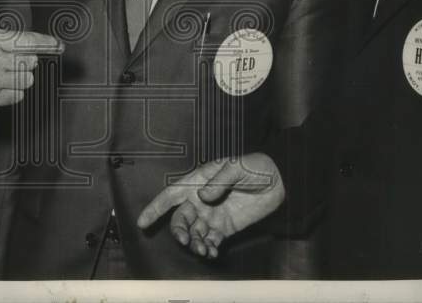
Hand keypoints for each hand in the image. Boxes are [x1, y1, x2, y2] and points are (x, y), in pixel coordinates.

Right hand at [0, 27, 61, 112]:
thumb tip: (29, 46)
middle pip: (30, 61)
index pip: (25, 40)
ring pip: (26, 79)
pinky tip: (0, 85)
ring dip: (22, 75)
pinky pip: (17, 96)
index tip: (59, 45)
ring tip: (5, 72)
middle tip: (14, 60)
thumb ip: (0, 40)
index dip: (45, 42)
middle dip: (28, 60)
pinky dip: (15, 91)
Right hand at [136, 152, 284, 259]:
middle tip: (186, 240)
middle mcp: (201, 200)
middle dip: (179, 231)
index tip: (142, 222)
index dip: (155, 208)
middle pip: (180, 218)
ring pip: (194, 233)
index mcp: (198, 182)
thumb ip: (219, 181)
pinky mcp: (225, 227)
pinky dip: (209, 249)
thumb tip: (202, 197)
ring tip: (203, 251)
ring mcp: (212, 215)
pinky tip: (212, 253)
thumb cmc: (256, 167)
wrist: (279, 181)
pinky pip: (211, 241)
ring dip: (194, 243)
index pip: (172, 195)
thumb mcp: (237, 167)